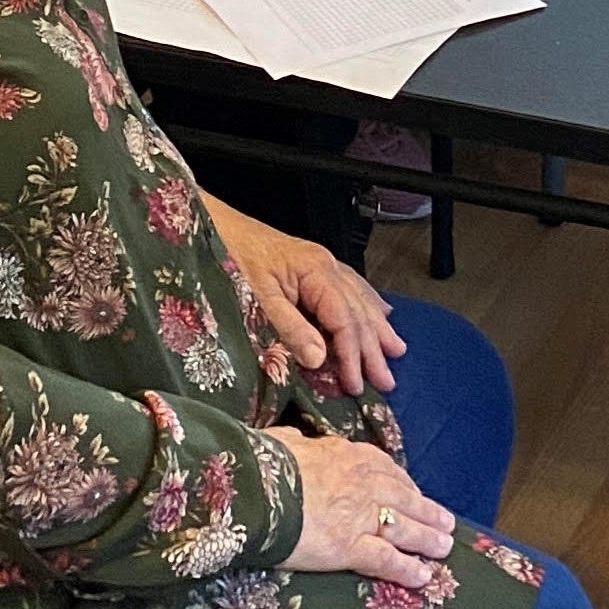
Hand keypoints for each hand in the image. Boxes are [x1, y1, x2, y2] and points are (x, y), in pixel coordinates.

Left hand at [208, 198, 407, 395]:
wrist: (213, 225)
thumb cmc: (231, 256)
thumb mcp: (257, 299)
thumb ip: (290, 329)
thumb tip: (320, 359)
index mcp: (316, 272)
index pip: (344, 320)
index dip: (352, 355)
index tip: (355, 384)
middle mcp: (326, 266)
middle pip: (357, 312)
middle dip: (373, 349)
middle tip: (385, 380)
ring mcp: (321, 264)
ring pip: (359, 299)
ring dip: (377, 328)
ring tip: (395, 350)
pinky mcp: (312, 266)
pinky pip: (351, 286)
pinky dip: (367, 303)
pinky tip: (380, 311)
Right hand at [271, 427, 454, 587]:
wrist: (256, 487)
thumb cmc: (263, 462)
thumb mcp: (283, 441)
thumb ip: (294, 443)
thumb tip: (288, 438)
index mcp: (347, 456)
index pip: (385, 469)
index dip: (403, 484)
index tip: (413, 491)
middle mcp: (364, 485)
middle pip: (404, 499)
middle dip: (427, 512)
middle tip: (446, 523)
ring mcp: (361, 516)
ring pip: (404, 528)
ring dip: (427, 539)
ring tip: (445, 548)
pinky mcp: (351, 547)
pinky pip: (386, 560)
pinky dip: (406, 569)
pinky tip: (423, 576)